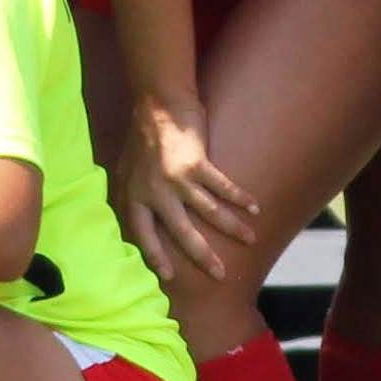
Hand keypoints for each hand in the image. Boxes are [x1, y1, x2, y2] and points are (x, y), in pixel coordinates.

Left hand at [112, 90, 254, 281]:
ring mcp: (176, 178)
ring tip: (250, 239)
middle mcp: (155, 191)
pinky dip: (240, 197)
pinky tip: (255, 208)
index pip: (143, 235)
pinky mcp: (196, 163)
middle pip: (182, 232)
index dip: (155, 256)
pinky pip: (222, 186)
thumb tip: (129, 221)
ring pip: (209, 211)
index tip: (167, 277)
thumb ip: (130, 195)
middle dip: (203, 255)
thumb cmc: (142, 136)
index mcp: (134, 196)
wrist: (157, 104)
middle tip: (220, 274)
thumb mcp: (125, 170)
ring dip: (232, 227)